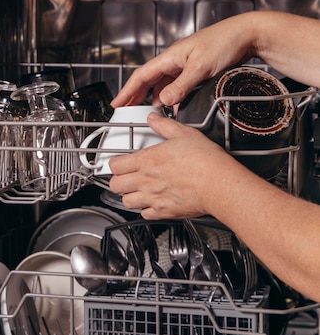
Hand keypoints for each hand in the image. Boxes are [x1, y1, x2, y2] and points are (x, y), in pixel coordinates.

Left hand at [107, 113, 248, 218]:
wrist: (219, 184)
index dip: (114, 163)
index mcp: (146, 161)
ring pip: (125, 202)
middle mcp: (145, 181)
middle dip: (117, 180)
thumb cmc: (205, 160)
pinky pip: (144, 214)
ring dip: (128, 196)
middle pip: (115, 185)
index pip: (115, 165)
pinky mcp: (164, 212)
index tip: (119, 162)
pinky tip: (151, 202)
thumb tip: (153, 119)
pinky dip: (145, 210)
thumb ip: (164, 126)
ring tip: (136, 190)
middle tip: (124, 177)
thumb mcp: (183, 134)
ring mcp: (153, 198)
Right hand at [111, 14, 255, 107]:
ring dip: (154, 99)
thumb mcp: (201, 68)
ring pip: (162, 85)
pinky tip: (174, 108)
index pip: (141, 76)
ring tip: (149, 113)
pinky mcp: (196, 70)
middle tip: (126, 110)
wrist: (248, 34)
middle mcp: (174, 60)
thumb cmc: (226, 42)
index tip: (117, 103)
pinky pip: (176, 86)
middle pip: (148, 81)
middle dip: (135, 96)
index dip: (127, 91)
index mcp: (170, 57)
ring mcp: (184, 65)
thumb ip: (181, 86)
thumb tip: (163, 101)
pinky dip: (172, 98)